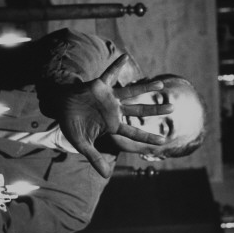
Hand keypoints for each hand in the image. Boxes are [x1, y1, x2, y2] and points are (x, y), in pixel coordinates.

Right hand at [57, 54, 172, 177]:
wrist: (60, 107)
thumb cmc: (71, 124)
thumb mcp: (82, 144)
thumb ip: (95, 158)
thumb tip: (106, 176)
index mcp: (111, 125)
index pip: (133, 132)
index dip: (147, 136)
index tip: (163, 141)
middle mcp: (114, 110)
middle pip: (139, 111)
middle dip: (155, 111)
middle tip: (173, 109)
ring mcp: (108, 98)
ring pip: (131, 93)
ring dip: (145, 89)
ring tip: (161, 85)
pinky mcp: (99, 86)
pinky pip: (110, 74)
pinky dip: (117, 66)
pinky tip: (126, 56)